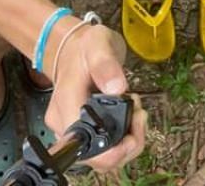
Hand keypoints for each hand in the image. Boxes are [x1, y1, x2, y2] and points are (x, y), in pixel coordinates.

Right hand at [46, 24, 146, 173]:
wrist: (75, 49)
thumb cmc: (84, 47)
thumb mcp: (97, 45)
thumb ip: (106, 65)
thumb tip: (117, 88)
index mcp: (65, 108)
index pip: (86, 149)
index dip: (114, 150)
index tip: (133, 126)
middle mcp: (65, 125)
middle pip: (100, 159)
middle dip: (128, 142)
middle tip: (139, 113)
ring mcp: (75, 131)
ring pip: (107, 157)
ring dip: (130, 139)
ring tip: (136, 109)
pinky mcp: (86, 132)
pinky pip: (109, 147)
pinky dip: (126, 137)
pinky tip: (131, 115)